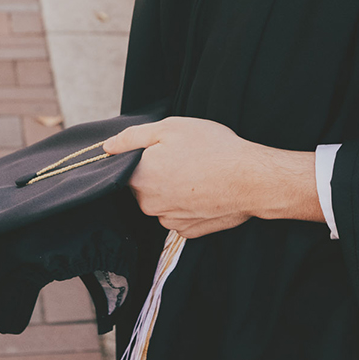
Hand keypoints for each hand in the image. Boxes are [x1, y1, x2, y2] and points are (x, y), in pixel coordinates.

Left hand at [101, 117, 324, 237]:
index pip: (124, 167)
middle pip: (142, 185)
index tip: (160, 148)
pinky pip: (178, 215)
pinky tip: (204, 189)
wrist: (251, 179)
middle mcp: (148, 205)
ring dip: (172, 189)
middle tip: (183, 156)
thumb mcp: (170, 127)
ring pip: (160, 201)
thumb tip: (107, 148)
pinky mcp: (188, 231)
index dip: (141, 154)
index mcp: (140, 178)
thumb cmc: (212, 148)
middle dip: (156, 172)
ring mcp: (168, 221)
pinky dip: (186, 204)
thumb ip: (133, 137)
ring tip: (197, 172)